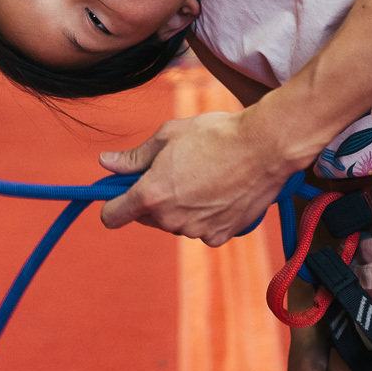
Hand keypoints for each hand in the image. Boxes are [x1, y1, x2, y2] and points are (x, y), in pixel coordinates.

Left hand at [97, 110, 297, 245]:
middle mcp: (171, 219)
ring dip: (181, 207)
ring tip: (204, 177)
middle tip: (175, 172)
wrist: (265, 147)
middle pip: (147, 218)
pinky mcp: (220, 236)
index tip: (120, 196)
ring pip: (176, 223)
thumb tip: (106, 162)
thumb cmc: (216, 134)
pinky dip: (206, 216)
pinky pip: (202, 229)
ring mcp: (196, 230)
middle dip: (153, 199)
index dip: (113, 205)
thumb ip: (134, 157)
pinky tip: (220, 192)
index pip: (113, 215)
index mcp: (152, 194)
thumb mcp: (168, 136)